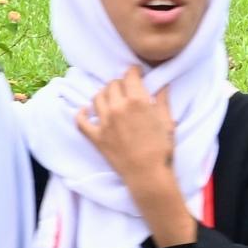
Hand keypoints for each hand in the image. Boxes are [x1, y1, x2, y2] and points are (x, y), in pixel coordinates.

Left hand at [77, 69, 193, 247]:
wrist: (148, 175)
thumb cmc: (161, 149)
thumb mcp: (167, 122)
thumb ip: (162, 101)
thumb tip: (163, 85)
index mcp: (137, 101)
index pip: (130, 76)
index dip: (133, 72)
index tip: (136, 74)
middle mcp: (118, 107)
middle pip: (113, 85)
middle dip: (120, 83)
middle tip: (125, 88)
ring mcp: (104, 122)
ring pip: (98, 98)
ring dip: (104, 94)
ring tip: (110, 98)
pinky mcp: (96, 137)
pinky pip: (81, 121)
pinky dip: (81, 114)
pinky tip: (85, 110)